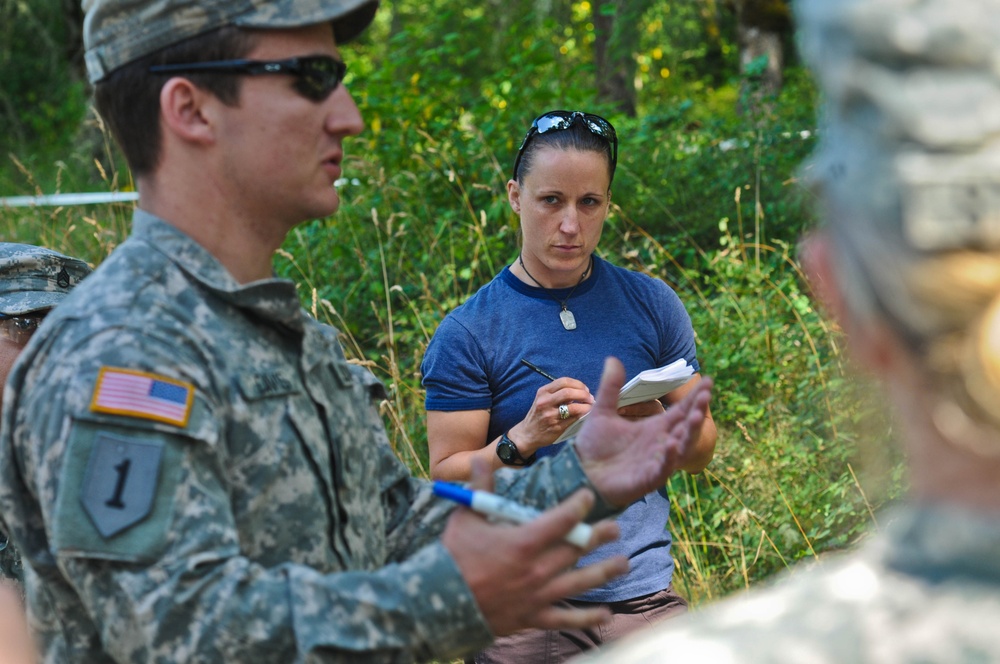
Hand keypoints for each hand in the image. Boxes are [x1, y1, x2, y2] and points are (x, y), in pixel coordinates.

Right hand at [441, 459, 624, 636]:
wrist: (439, 602)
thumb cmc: (453, 556)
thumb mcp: (467, 517)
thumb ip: (480, 487)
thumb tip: (478, 458)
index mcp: (524, 541)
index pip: (562, 519)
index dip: (579, 506)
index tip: (588, 497)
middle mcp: (537, 568)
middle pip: (577, 548)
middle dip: (599, 536)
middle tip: (616, 528)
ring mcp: (538, 595)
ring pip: (580, 582)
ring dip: (604, 571)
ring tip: (624, 562)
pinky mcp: (533, 617)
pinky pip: (566, 618)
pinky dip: (587, 617)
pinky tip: (606, 614)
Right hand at [509, 377, 593, 455]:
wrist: (528, 433)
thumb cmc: (539, 414)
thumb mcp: (543, 399)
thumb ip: (557, 393)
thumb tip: (581, 391)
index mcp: (543, 392)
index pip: (564, 382)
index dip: (578, 384)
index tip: (585, 389)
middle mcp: (545, 402)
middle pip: (569, 392)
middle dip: (583, 394)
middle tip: (590, 397)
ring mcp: (550, 415)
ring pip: (573, 407)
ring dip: (586, 406)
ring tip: (590, 406)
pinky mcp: (556, 427)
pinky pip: (574, 419)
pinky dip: (582, 415)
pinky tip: (585, 414)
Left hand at [575, 357, 712, 506]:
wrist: (582, 473)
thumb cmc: (596, 445)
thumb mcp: (603, 412)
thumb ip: (610, 388)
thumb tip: (612, 358)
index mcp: (654, 428)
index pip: (680, 410)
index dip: (694, 397)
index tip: (707, 380)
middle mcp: (660, 443)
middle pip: (685, 426)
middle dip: (696, 411)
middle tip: (705, 395)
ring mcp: (655, 462)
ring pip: (679, 448)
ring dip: (688, 433)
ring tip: (695, 416)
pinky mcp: (646, 479)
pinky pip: (661, 470)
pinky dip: (668, 459)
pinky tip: (671, 444)